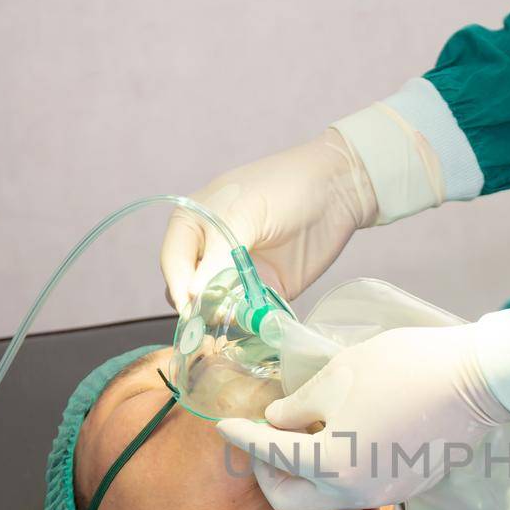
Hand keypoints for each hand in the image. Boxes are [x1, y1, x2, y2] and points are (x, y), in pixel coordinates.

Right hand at [160, 129, 377, 308]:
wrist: (336, 189)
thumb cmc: (283, 187)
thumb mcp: (244, 212)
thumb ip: (218, 252)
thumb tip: (192, 292)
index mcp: (194, 224)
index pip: (173, 262)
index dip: (179, 285)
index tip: (190, 305)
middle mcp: (211, 251)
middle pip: (190, 290)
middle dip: (200, 306)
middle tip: (216, 315)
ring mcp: (237, 272)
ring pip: (217, 307)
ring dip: (224, 317)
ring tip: (239, 317)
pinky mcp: (266, 290)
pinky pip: (249, 314)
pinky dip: (249, 322)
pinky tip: (257, 321)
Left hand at [216, 324, 509, 509]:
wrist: (475, 380)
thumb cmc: (403, 368)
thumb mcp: (338, 376)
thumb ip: (298, 406)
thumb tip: (279, 422)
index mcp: (329, 463)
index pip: (269, 453)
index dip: (241, 437)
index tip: (224, 427)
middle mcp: (353, 492)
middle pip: (291, 501)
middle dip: (269, 474)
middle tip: (267, 442)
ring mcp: (383, 495)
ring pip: (326, 498)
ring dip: (306, 474)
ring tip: (309, 434)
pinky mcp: (406, 488)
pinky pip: (359, 489)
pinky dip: (341, 471)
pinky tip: (347, 438)